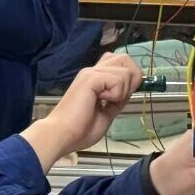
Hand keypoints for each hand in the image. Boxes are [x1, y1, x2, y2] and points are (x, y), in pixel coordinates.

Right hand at [20, 54, 140, 169]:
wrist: (62, 135)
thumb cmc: (79, 129)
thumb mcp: (106, 114)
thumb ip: (117, 101)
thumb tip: (129, 92)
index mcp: (95, 79)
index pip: (119, 63)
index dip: (129, 78)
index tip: (123, 97)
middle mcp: (93, 71)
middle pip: (125, 59)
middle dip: (132, 78)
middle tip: (120, 97)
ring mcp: (91, 72)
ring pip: (125, 70)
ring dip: (123, 91)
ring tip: (106, 102)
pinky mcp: (91, 78)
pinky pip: (118, 79)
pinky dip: (116, 94)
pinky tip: (101, 102)